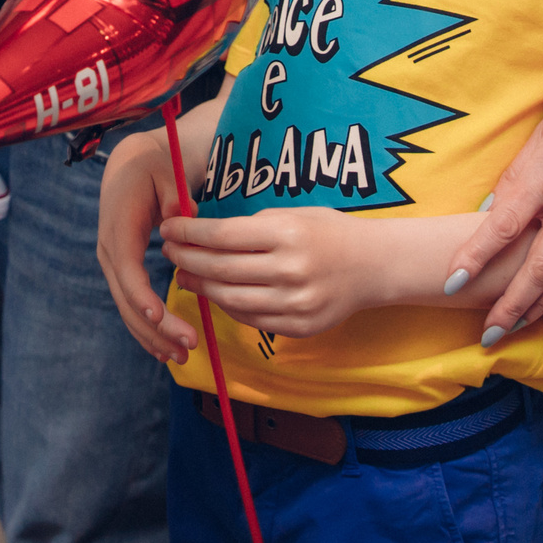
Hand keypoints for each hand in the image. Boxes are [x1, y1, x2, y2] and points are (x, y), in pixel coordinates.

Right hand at [98, 128, 197, 362]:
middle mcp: (110, 249)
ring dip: (151, 335)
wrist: (130, 167)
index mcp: (120, 226)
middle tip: (187, 346)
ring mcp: (112, 263)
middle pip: (127, 296)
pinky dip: (145, 329)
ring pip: (126, 307)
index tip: (158, 315)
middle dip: (155, 326)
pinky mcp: (121, 272)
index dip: (140, 292)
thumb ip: (173, 194)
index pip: (126, 266)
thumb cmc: (152, 170)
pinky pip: (130, 305)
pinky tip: (164, 350)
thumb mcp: (165, 173)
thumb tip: (180, 217)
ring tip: (180, 356)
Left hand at [161, 207, 383, 340]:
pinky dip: (227, 306)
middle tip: (168, 251)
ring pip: (230, 298)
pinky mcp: (300, 327)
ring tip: (184, 274)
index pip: (222, 235)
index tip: (168, 228)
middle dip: (187, 259)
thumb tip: (203, 236)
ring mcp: (296, 303)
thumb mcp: (293, 214)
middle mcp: (291, 270)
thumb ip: (252, 227)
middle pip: (221, 268)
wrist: (375, 266)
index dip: (189, 233)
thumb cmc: (328, 232)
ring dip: (201, 286)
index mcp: (287, 234)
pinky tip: (215, 293)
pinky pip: (251, 319)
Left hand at [444, 46, 542, 336]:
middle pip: (537, 266)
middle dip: (510, 304)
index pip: (502, 227)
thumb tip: (490, 215)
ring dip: (541, 307)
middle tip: (488, 333)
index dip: (475, 257)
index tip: (452, 282)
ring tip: (517, 327)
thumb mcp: (541, 137)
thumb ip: (516, 179)